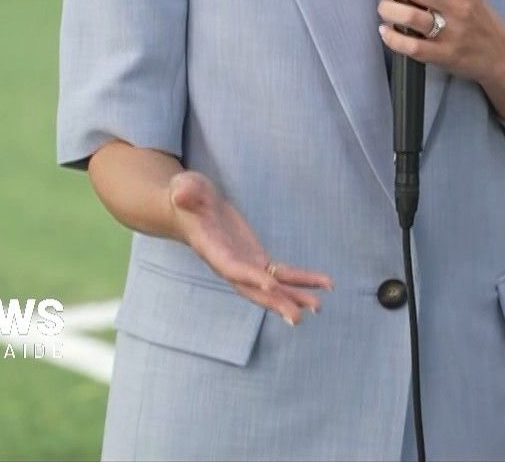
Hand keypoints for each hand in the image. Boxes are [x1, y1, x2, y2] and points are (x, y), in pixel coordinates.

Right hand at [168, 170, 332, 325]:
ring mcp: (245, 264)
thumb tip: (181, 193)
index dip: (251, 277)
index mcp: (213, 250)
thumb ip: (186, 193)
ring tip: (319, 306)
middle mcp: (230, 264)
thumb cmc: (186, 194)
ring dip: (295, 296)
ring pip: (272, 286)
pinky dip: (301, 280)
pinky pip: (281, 273)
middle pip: (254, 289)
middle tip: (299, 317)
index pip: (233, 268)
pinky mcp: (256, 258)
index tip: (272, 287)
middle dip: (276, 302)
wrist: (190, 206)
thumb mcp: (185, 187)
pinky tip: (323, 285)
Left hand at [376, 0, 504, 94]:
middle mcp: (459, 5)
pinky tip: (386, 31)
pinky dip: (391, 37)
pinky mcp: (444, 55)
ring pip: (409, 16)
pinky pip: (410, 46)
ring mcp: (452, 32)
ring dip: (387, 9)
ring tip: (385, 9)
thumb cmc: (478, 19)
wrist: (503, 55)